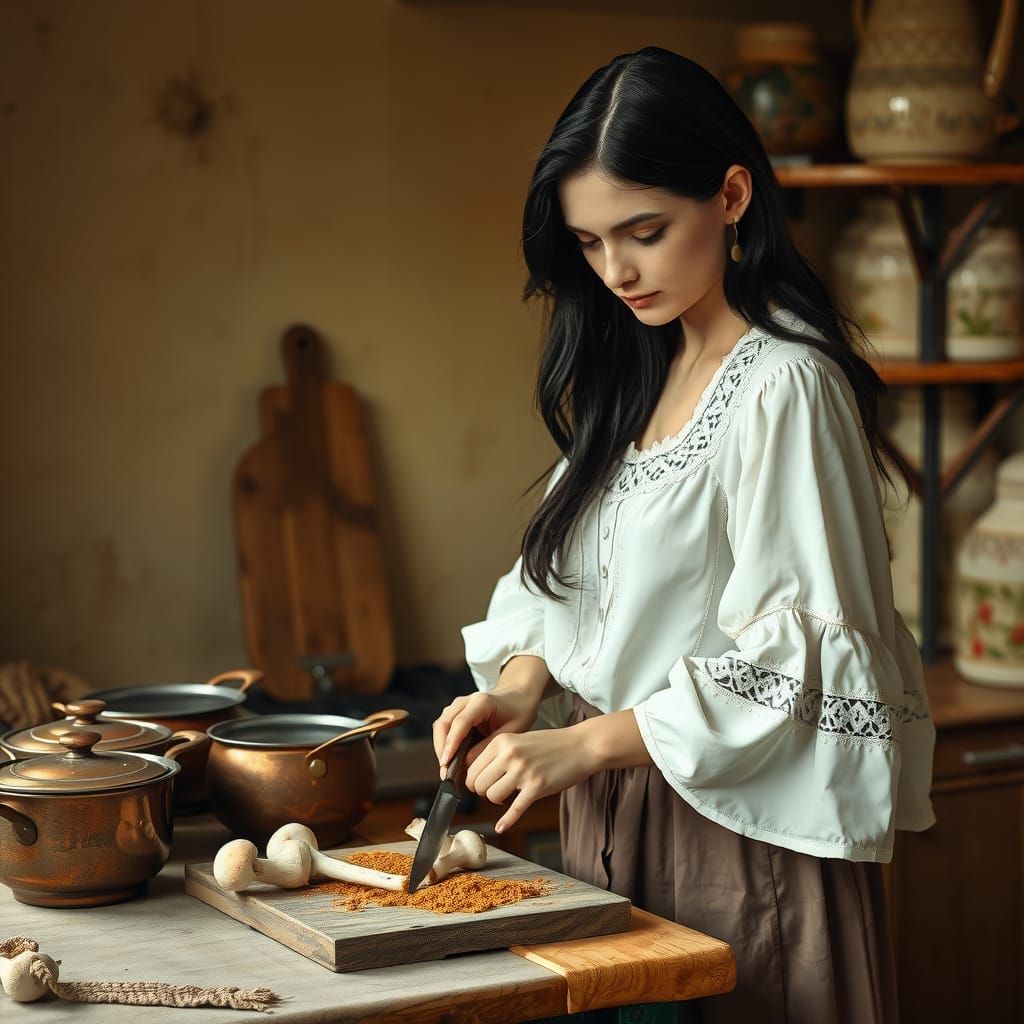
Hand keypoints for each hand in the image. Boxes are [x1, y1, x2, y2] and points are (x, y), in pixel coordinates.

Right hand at [432, 688, 542, 774]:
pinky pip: (445, 729)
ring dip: (441, 748)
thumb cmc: (518, 712)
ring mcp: (458, 706)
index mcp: (481, 702)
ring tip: (447, 770)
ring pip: (440, 726)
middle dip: (442, 749)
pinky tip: (451, 761)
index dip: (451, 744)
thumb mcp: (511, 730)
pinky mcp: (456, 713)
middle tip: (445, 773)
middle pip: (443, 724)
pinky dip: (445, 745)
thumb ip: (489, 746)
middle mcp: (465, 701)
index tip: (446, 763)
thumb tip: (467, 762)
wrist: (518, 696)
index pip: (460, 723)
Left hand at [464, 727, 598, 833]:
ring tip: (509, 795)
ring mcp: (524, 771)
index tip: (481, 784)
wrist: (582, 745)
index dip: (474, 780)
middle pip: (478, 784)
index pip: (471, 767)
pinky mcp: (537, 787)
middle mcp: (510, 754)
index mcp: (502, 741)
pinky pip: (514, 809)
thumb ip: (498, 754)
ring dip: (497, 801)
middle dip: (484, 792)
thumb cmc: (551, 744)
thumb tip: (476, 776)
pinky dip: (506, 821)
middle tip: (496, 791)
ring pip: (491, 796)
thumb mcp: (519, 740)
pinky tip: (501, 827)